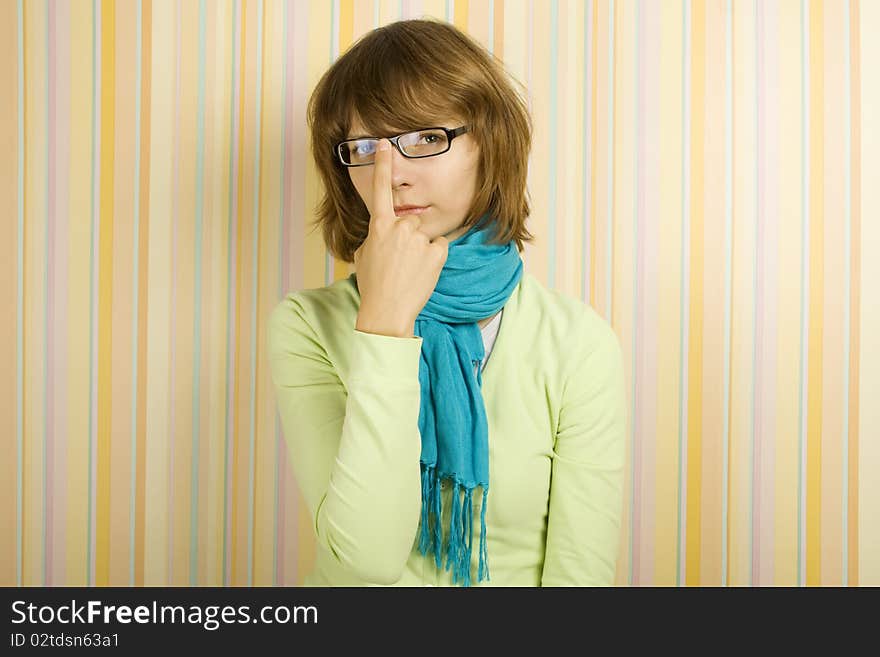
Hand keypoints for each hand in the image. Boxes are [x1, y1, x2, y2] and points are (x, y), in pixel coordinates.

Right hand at [353, 139, 448, 337]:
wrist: (387, 311)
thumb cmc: (373, 285)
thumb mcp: (366, 255)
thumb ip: (377, 236)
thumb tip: (386, 232)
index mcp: (379, 226)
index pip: (380, 189)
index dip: (382, 164)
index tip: (385, 144)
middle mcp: (400, 227)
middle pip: (411, 221)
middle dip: (409, 237)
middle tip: (400, 262)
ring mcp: (419, 238)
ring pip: (426, 235)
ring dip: (421, 249)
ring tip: (410, 270)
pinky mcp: (436, 251)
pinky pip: (439, 247)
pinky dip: (434, 258)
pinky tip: (423, 272)